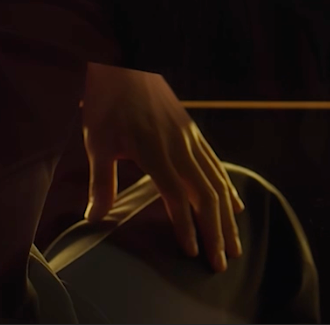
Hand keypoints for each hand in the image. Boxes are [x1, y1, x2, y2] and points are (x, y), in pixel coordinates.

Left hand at [81, 63, 243, 270]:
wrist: (124, 67)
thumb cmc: (107, 105)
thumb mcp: (98, 142)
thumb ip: (101, 182)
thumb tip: (95, 219)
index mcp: (154, 149)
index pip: (176, 195)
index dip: (186, 225)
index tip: (192, 252)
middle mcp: (179, 145)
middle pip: (205, 193)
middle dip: (216, 230)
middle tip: (222, 262)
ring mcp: (190, 137)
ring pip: (217, 181)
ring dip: (227, 216)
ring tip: (234, 245)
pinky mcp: (193, 132)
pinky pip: (217, 165)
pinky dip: (228, 189)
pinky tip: (234, 207)